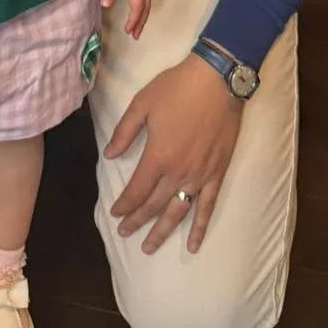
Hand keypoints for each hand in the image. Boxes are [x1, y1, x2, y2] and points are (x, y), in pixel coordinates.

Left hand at [100, 0, 150, 37]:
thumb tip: (105, 5)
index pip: (137, 8)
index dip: (133, 21)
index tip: (128, 32)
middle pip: (145, 8)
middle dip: (141, 22)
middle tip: (136, 35)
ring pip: (147, 2)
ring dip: (142, 16)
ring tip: (137, 26)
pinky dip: (142, 7)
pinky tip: (138, 7)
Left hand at [105, 54, 242, 254]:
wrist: (217, 80)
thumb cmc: (177, 88)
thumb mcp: (141, 103)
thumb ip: (124, 132)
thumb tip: (109, 155)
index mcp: (158, 155)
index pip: (136, 190)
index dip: (124, 204)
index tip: (114, 213)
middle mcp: (178, 172)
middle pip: (154, 205)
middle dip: (137, 221)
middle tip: (124, 233)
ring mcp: (199, 176)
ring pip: (178, 212)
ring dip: (162, 231)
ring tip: (149, 247)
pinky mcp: (217, 173)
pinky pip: (207, 207)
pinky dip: (200, 228)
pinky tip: (192, 245)